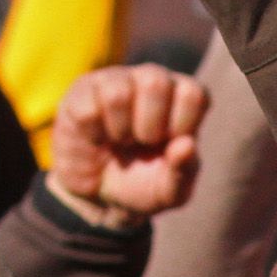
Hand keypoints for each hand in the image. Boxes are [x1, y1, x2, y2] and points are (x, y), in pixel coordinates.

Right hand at [47, 64, 207, 223]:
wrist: (98, 196)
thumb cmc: (142, 183)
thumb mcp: (169, 190)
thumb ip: (184, 171)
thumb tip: (186, 145)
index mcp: (182, 97)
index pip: (193, 93)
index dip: (182, 127)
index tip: (170, 147)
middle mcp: (151, 79)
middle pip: (155, 82)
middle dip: (150, 127)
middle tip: (143, 142)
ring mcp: (116, 80)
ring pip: (118, 93)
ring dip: (120, 131)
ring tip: (120, 140)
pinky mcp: (82, 91)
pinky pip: (88, 109)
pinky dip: (94, 134)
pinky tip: (97, 137)